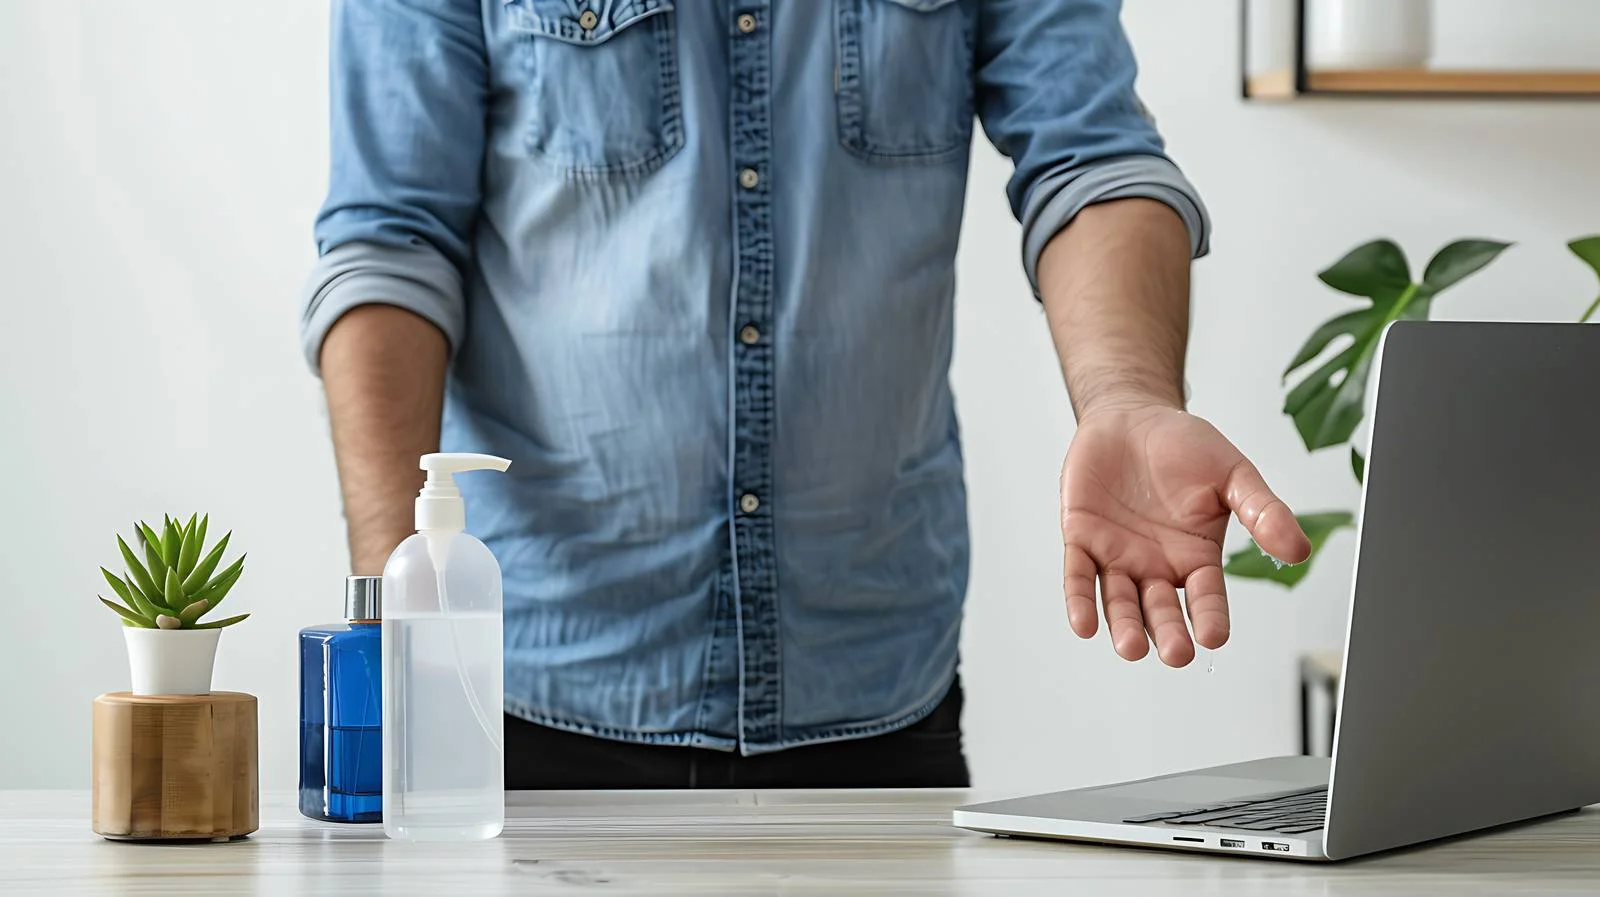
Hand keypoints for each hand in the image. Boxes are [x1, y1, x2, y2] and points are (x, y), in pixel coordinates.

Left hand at [1058, 404, 1309, 666]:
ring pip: (1120, 601)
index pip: (1206, 596)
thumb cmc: (1185, 446)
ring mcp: (1117, 556)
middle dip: (1167, 632)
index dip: (1210, 617)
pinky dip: (1080, 599)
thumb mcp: (1233, 474)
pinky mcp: (1081, 540)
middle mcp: (1156, 565)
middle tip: (1175, 653)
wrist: (1132, 417)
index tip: (1214, 637)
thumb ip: (1262, 510)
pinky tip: (1084, 623)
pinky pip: (1079, 575)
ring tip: (1131, 647)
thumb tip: (1298, 549)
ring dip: (1124, 625)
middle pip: (1161, 609)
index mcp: (1196, 556)